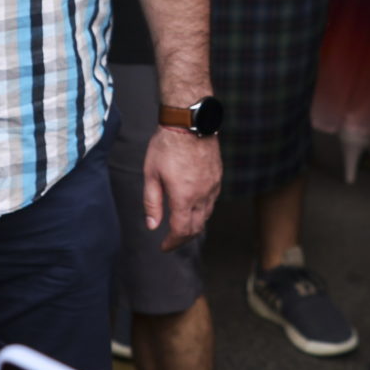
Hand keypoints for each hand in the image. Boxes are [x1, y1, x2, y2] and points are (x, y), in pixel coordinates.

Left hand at [141, 125, 220, 249]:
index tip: (163, 246)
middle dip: (183, 238)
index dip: (172, 243)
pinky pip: (212, 201)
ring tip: (181, 226)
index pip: (181, 231)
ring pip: (207, 216)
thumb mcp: (151, 174)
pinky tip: (193, 207)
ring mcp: (213, 186)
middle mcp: (202, 195)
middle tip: (171, 240)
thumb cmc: (166, 145)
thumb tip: (152, 225)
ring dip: (194, 225)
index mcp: (183, 197)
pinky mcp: (218, 177)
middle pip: (196, 228)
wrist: (190, 122)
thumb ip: (152, 203)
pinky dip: (202, 211)